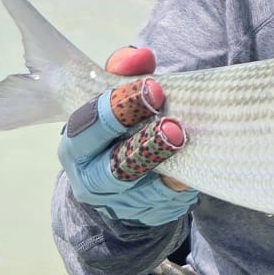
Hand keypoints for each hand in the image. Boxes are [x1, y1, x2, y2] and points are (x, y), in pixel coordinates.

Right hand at [56, 46, 197, 225]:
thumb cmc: (119, 124)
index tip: (154, 89)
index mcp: (76, 143)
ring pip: (144, 192)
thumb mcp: (116, 95)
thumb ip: (126, 71)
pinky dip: (182, 186)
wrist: (118, 178)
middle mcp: (90, 179)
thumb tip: (141, 56)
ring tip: (189, 147)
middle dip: (145, 145)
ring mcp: (118, 205)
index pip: (89, 126)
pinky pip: (167, 204)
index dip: (120, 107)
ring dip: (169, 169)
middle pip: (114, 166)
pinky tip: (197, 169)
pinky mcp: (145, 217)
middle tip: (174, 127)